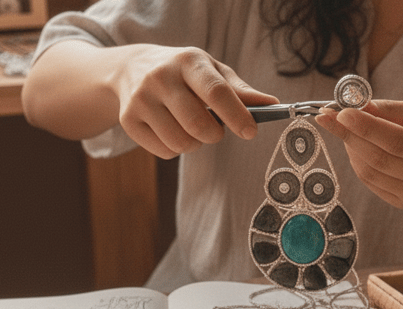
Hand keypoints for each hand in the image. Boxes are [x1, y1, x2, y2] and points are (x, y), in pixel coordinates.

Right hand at [113, 45, 278, 158]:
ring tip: (192, 128)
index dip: (236, 115)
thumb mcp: (212, 71)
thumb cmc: (184, 72)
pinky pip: (165, 152)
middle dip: (214, 135)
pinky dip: (175, 149)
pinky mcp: (128, 120)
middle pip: (198, 125)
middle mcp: (161, 77)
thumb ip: (241, 91)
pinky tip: (171, 131)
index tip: (250, 132)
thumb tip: (273, 104)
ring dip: (195, 144)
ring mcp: (141, 99)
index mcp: (188, 61)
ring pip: (181, 143)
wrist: (131, 68)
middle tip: (215, 129)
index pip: (216, 92)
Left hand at [314, 99, 402, 207]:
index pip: (397, 141)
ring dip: (351, 148)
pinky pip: (371, 183)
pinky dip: (358, 162)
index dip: (366, 127)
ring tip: (348, 128)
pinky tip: (360, 146)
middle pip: (379, 159)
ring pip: (370, 173)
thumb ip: (391, 109)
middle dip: (349, 135)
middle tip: (328, 116)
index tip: (340, 112)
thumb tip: (357, 107)